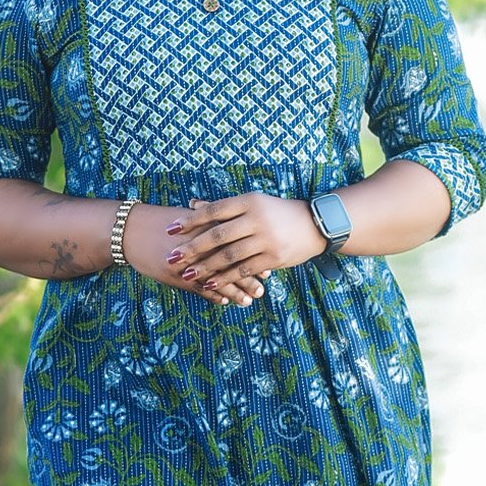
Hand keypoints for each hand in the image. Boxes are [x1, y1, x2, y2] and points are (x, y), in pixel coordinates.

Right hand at [122, 202, 259, 306]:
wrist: (129, 230)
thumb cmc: (161, 221)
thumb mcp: (188, 218)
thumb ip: (211, 222)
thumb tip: (236, 225)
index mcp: (205, 226)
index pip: (235, 242)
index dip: (252, 253)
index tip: (269, 261)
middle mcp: (198, 244)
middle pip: (230, 262)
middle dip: (249, 275)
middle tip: (265, 284)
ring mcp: (187, 262)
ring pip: (217, 279)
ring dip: (235, 290)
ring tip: (252, 299)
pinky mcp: (175, 275)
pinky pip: (198, 288)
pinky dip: (213, 295)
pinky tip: (225, 301)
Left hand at [158, 192, 328, 307]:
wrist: (315, 224)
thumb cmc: (278, 212)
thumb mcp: (254, 203)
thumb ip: (224, 207)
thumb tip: (192, 205)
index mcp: (249, 201)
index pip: (214, 211)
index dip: (191, 220)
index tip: (170, 230)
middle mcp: (256, 219)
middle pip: (218, 235)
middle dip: (192, 248)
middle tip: (172, 257)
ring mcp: (266, 239)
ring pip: (229, 255)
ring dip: (206, 267)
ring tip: (187, 275)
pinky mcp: (274, 258)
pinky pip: (244, 270)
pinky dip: (226, 278)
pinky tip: (211, 284)